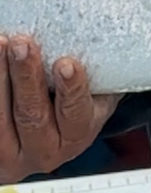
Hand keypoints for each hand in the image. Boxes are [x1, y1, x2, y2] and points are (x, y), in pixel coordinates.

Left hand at [0, 36, 121, 182]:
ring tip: (1, 43)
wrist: (47, 131)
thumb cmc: (76, 97)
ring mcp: (11, 156)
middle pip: (33, 116)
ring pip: (1, 120)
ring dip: (0, 78)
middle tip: (22, 44)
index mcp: (78, 135)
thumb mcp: (96, 88)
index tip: (67, 64)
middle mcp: (46, 152)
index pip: (76, 114)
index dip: (72, 89)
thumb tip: (98, 35)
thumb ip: (97, 71)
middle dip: (27, 77)